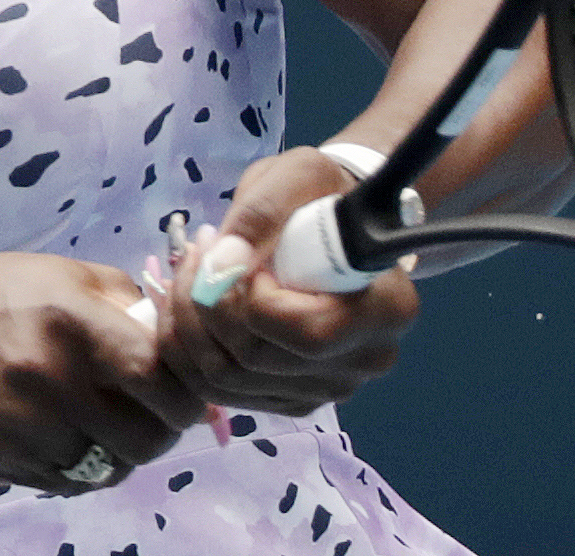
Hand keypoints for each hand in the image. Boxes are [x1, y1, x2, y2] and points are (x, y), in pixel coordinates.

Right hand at [0, 252, 206, 492]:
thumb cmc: (6, 294)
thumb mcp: (72, 277)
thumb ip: (133, 308)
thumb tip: (183, 349)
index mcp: (73, 324)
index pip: (156, 378)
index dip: (186, 395)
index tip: (187, 395)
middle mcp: (48, 381)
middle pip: (142, 438)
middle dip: (162, 432)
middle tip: (156, 417)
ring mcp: (21, 429)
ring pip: (108, 471)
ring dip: (123, 454)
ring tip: (112, 428)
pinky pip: (67, 484)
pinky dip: (83, 469)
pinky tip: (73, 438)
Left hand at [155, 148, 418, 414]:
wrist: (330, 223)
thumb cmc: (322, 192)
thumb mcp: (298, 175)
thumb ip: (262, 213)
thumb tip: (222, 264)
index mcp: (387, 309)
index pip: (306, 332)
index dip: (251, 297)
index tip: (237, 249)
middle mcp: (364, 361)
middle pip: (256, 360)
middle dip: (205, 304)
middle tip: (196, 251)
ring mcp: (327, 388)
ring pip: (227, 381)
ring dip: (187, 324)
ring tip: (191, 271)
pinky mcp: (291, 398)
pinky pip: (219, 391)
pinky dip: (188, 350)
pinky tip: (193, 303)